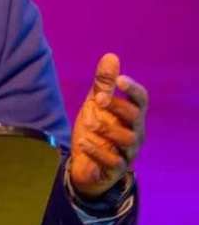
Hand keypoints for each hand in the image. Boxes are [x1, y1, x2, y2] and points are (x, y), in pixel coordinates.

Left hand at [69, 53, 147, 198]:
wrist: (86, 163)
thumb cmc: (96, 129)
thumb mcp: (96, 104)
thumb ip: (103, 83)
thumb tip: (111, 56)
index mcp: (131, 114)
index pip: (141, 100)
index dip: (133, 89)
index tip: (119, 80)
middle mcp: (135, 132)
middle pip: (135, 117)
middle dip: (117, 106)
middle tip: (98, 100)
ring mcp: (128, 152)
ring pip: (127, 140)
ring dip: (106, 128)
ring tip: (89, 123)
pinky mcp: (117, 168)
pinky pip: (113, 161)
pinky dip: (97, 151)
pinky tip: (83, 142)